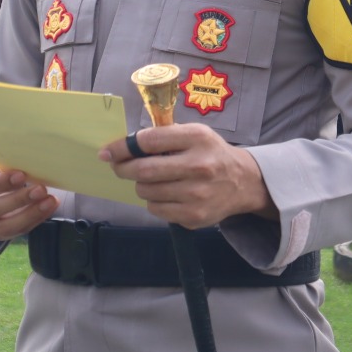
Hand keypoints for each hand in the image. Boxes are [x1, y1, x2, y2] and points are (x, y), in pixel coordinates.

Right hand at [0, 153, 57, 241]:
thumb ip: (7, 156)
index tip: (21, 175)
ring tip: (49, 200)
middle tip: (41, 189)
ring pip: (2, 227)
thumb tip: (30, 152)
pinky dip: (35, 219)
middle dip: (17, 201)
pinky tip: (48, 207)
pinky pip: (16, 232)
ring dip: (29, 214)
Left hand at [100, 123, 273, 228]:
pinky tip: (166, 194)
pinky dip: (153, 201)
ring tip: (152, 180)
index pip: (148, 141)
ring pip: (147, 192)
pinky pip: (156, 209)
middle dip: (123, 168)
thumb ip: (163, 136)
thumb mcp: (194, 133)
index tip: (108, 152)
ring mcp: (197, 195)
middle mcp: (199, 166)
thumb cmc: (210, 153)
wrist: (242, 182)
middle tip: (119, 167)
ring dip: (141, 185)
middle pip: (144, 170)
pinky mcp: (194, 217)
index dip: (122, 146)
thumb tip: (122, 146)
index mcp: (197, 138)